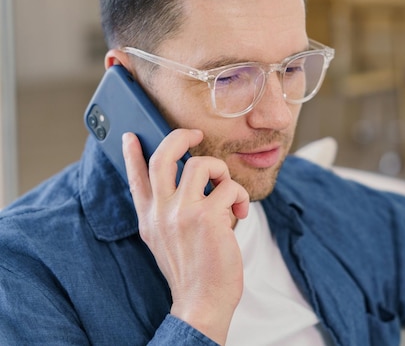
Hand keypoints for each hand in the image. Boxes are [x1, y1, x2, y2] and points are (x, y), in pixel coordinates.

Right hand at [122, 129, 248, 343]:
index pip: (135, 178)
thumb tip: (183, 186)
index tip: (131, 136)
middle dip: (180, 137)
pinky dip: (240, 196)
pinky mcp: (207, 217)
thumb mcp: (166, 241)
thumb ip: (167, 214)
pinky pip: (229, 187)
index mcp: (149, 217)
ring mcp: (182, 212)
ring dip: (222, 172)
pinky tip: (240, 213)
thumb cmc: (193, 271)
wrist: (201, 302)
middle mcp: (160, 211)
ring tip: (229, 193)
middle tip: (196, 135)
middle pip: (163, 156)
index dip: (131, 154)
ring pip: (202, 164)